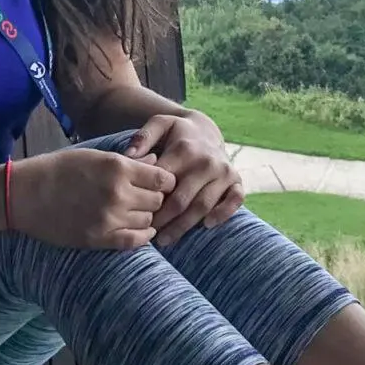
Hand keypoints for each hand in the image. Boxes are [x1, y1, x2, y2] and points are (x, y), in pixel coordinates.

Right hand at [12, 147, 174, 248]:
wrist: (25, 195)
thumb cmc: (59, 169)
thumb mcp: (95, 155)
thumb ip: (129, 161)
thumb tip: (157, 160)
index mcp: (118, 167)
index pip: (163, 178)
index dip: (165, 181)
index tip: (158, 182)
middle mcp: (118, 193)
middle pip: (158, 201)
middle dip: (155, 199)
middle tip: (146, 198)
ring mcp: (108, 218)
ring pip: (148, 221)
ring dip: (146, 217)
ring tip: (137, 212)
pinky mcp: (98, 239)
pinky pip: (134, 241)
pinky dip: (142, 237)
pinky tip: (140, 230)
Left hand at [126, 110, 243, 245]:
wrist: (207, 129)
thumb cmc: (177, 133)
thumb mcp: (159, 125)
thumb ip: (142, 137)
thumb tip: (128, 155)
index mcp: (185, 150)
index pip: (164, 183)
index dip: (149, 201)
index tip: (137, 215)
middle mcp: (207, 162)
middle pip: (182, 200)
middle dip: (163, 221)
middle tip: (148, 234)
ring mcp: (224, 172)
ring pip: (203, 206)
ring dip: (184, 226)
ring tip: (165, 240)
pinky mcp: (237, 179)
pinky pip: (235, 200)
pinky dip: (223, 214)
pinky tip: (206, 225)